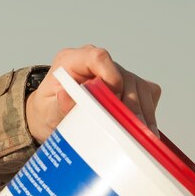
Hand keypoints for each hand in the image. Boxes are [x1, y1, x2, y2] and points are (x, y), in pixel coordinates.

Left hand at [25, 45, 160, 142]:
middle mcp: (97, 64)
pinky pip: (147, 94)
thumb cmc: (49, 111)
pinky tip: (141, 131)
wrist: (52, 117)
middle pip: (124, 77)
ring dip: (141, 113)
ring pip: (139, 87)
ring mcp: (115, 73)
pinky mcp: (128, 85)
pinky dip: (147, 113)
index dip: (110, 77)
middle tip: (129, 131)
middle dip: (129, 106)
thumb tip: (66, 96)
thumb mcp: (47, 111)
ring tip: (140, 137)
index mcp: (72, 61)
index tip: (112, 101)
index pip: (98, 57)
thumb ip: (58, 105)